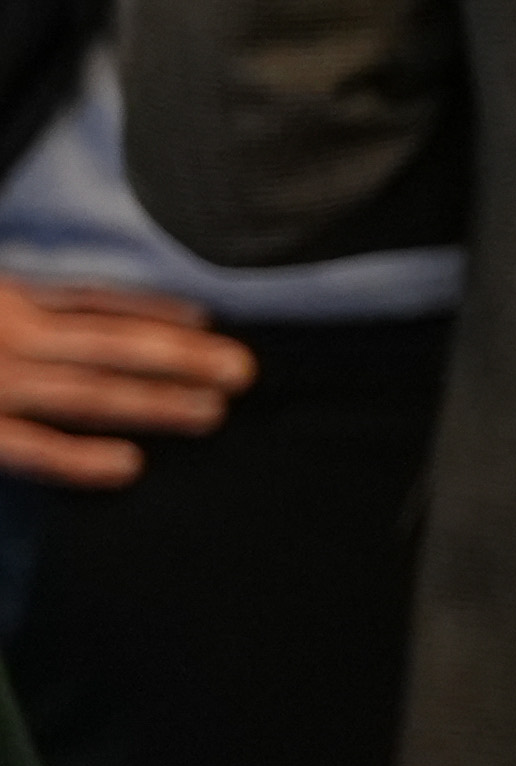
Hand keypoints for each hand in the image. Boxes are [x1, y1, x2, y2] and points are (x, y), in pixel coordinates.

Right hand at [0, 275, 249, 483]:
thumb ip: (24, 313)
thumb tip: (72, 324)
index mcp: (7, 302)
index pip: (91, 300)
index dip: (152, 309)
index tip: (207, 320)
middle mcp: (6, 335)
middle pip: (107, 343)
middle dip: (179, 356)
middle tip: (242, 370)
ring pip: (85, 393)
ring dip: (152, 402)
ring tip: (211, 411)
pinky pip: (29, 448)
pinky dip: (77, 457)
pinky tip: (129, 465)